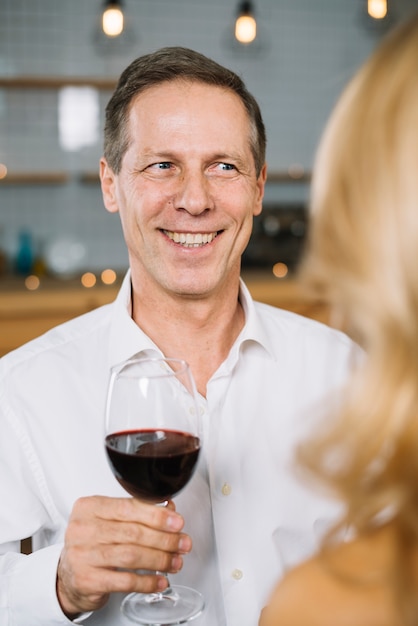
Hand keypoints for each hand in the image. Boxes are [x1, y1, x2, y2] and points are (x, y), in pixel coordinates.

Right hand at [56, 495, 191, 617]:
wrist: (68, 576)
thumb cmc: (93, 543)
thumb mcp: (109, 520)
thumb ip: (136, 512)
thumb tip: (170, 510)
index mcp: (89, 507)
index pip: (129, 507)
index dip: (157, 515)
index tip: (177, 522)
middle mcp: (82, 529)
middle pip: (133, 532)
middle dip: (164, 539)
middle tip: (182, 543)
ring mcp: (82, 555)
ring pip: (131, 556)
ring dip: (160, 560)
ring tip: (175, 562)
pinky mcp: (87, 580)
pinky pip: (125, 581)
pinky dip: (147, 582)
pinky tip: (160, 581)